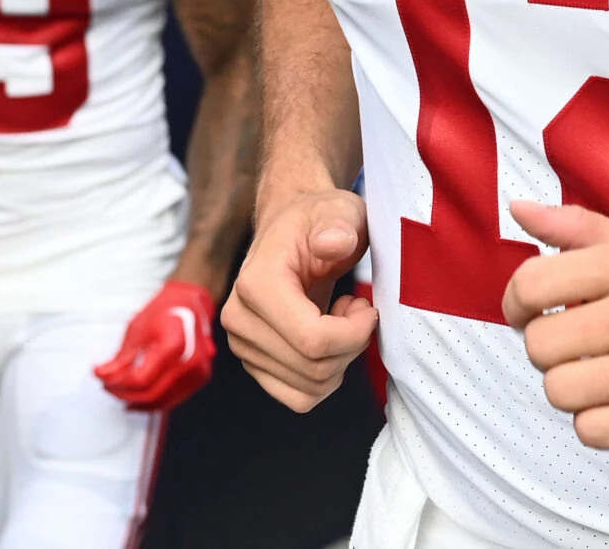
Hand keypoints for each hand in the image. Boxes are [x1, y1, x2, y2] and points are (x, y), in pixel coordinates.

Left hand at [96, 280, 219, 410]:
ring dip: (137, 402)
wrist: (190, 303)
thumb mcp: (137, 329)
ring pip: (161, 402)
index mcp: (174, 345)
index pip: (141, 379)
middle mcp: (191, 361)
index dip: (118, 384)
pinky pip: (173, 399)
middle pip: (151, 394)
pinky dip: (153, 402)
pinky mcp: (200, 377)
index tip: (103, 380)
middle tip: (109, 387)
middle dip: (125, 394)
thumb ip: (121, 357)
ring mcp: (198, 372)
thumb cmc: (164, 311)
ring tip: (121, 392)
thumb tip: (101, 375)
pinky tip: (138, 397)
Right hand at [222, 186, 376, 411]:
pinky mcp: (254, 363)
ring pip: (308, 389)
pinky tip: (330, 341)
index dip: (354, 334)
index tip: (369, 307)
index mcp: (256, 284)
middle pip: (312, 368)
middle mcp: (239, 319)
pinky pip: (298, 397)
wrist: (291, 231)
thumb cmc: (318, 220)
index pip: (311, 340)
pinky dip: (325, 378)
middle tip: (359, 309)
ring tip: (342, 320)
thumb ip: (339, 224)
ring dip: (340, 362)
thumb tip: (333, 243)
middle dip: (351, 346)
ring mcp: (242, 345)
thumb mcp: (338, 210)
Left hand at [500, 201, 608, 451]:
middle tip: (574, 344)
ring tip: (596, 373)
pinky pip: (592, 430)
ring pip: (560, 391)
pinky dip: (597, 422)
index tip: (532, 310)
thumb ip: (575, 227)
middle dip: (547, 348)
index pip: (531, 284)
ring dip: (570, 388)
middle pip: (539, 344)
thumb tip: (519, 210)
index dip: (518, 302)